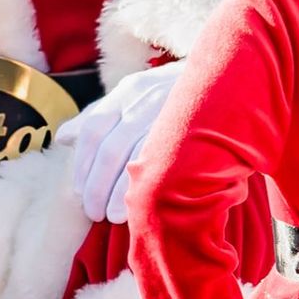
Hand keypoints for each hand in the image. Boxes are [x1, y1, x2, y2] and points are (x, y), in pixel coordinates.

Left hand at [56, 61, 181, 223]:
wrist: (236, 82)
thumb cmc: (180, 97)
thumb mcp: (139, 96)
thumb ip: (99, 117)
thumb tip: (62, 138)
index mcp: (129, 90)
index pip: (94, 128)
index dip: (82, 164)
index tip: (78, 192)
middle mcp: (145, 96)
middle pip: (108, 147)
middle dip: (96, 184)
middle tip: (92, 212)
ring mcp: (168, 110)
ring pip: (130, 155)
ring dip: (117, 191)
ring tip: (111, 217)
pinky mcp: (190, 127)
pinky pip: (160, 159)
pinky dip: (145, 185)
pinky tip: (139, 205)